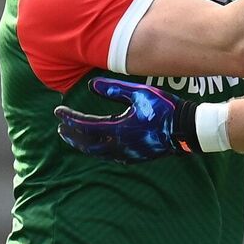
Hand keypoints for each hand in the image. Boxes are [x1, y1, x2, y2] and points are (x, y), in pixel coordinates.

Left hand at [54, 77, 199, 163]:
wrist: (184, 129)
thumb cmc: (163, 108)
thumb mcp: (138, 93)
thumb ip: (114, 90)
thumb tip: (91, 86)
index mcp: (117, 129)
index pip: (85, 126)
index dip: (69, 119)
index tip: (58, 111)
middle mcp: (119, 145)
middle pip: (87, 144)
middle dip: (72, 136)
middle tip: (61, 128)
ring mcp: (127, 154)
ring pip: (97, 153)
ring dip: (83, 145)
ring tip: (74, 138)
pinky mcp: (135, 157)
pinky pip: (110, 156)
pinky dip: (98, 151)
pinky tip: (98, 146)